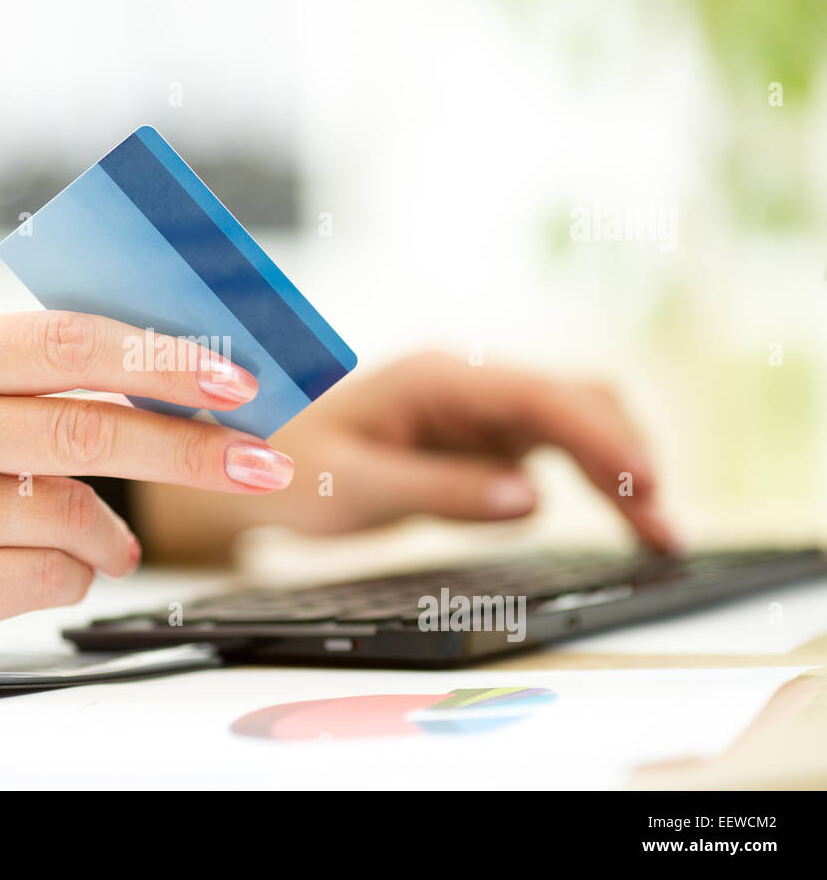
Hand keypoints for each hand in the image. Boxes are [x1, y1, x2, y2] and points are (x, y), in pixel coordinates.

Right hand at [0, 312, 291, 671]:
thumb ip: (36, 383)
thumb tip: (178, 382)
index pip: (63, 343)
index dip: (159, 359)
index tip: (235, 379)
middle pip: (86, 429)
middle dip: (191, 449)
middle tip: (260, 461)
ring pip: (74, 514)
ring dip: (114, 533)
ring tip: (109, 540)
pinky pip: (51, 576)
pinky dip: (73, 572)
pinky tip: (42, 566)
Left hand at [136, 351, 677, 555]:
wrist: (253, 462)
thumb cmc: (288, 466)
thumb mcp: (351, 487)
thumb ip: (440, 491)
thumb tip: (531, 500)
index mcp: (436, 378)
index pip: (539, 396)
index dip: (600, 438)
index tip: (644, 486)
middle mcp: (468, 383)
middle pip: (575, 402)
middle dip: (626, 458)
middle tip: (664, 533)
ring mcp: (479, 410)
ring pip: (576, 424)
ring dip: (621, 472)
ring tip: (660, 540)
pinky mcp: (482, 439)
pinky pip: (555, 451)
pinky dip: (593, 483)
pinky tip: (623, 522)